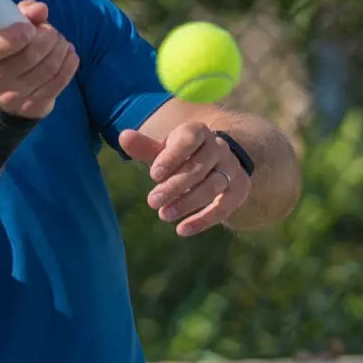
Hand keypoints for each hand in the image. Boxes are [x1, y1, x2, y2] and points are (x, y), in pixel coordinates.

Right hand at [0, 0, 79, 119]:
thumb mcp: (7, 27)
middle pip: (31, 55)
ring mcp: (14, 97)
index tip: (30, 27)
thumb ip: (23, 13)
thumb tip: (40, 9)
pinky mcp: (33, 107)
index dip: (18, 34)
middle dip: (49, 37)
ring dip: (61, 48)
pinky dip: (69, 63)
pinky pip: (59, 82)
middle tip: (50, 32)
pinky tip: (68, 54)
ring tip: (59, 42)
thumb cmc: (7, 49)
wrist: (2, 91)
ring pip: (49, 68)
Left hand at [118, 119, 250, 235]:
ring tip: (164, 215)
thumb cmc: (180, 156)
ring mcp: (231, 168)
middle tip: (152, 202)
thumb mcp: (162, 150)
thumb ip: (144, 147)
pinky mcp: (238, 189)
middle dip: (175, 186)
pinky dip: (205, 220)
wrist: (213, 162)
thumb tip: (123, 136)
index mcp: (198, 132)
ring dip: (188, 202)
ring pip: (213, 186)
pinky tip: (183, 230)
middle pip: (199, 167)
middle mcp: (218, 148)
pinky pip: (225, 206)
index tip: (153, 175)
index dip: (172, 157)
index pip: (189, 139)